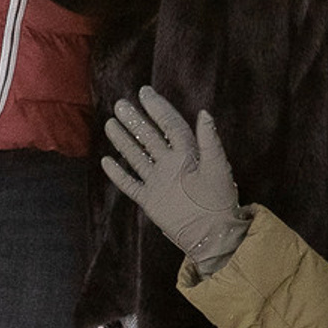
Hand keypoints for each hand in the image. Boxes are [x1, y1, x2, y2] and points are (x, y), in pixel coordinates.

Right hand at [100, 87, 248, 273]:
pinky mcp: (150, 201)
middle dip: (135, 121)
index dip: (158, 108)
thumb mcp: (217, 167)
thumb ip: (210, 140)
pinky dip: (118, 174)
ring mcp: (159, 182)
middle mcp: (171, 165)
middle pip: (149, 138)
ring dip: (124, 141)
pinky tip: (106, 161)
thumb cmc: (220, 201)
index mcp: (188, 154)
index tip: (145, 92)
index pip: (170, 125)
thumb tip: (204, 112)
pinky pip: (131, 185)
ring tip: (110, 124)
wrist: (213, 234)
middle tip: (120, 104)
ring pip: (137, 157)